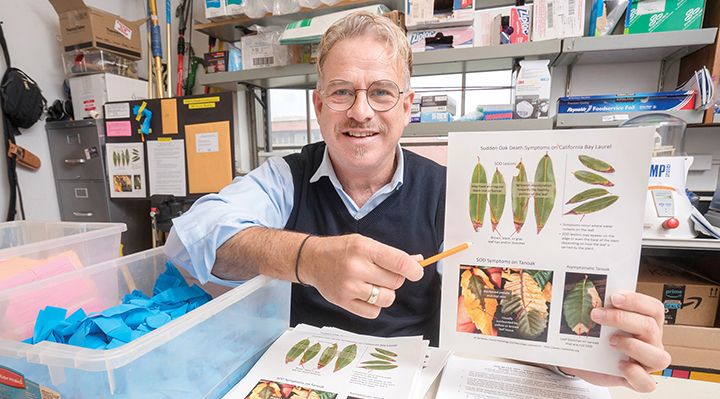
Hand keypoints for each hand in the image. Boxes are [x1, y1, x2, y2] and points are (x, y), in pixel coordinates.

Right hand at [298, 234, 422, 318]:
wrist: (312, 259)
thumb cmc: (341, 250)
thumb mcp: (366, 243)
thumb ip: (391, 255)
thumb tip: (417, 263)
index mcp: (364, 249)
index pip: (399, 262)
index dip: (414, 270)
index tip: (417, 272)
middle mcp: (356, 268)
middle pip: (396, 282)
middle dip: (395, 278)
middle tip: (383, 273)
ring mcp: (349, 287)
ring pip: (387, 298)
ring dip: (386, 293)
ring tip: (374, 284)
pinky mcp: (344, 302)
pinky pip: (374, 312)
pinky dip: (375, 306)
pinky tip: (366, 294)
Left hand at [560, 292, 670, 392]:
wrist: (584, 361)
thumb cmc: (597, 338)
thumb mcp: (598, 321)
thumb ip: (598, 307)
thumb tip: (580, 295)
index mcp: (647, 322)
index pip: (654, 308)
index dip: (636, 301)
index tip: (613, 297)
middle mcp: (652, 342)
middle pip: (650, 327)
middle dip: (622, 318)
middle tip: (596, 315)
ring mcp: (648, 362)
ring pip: (659, 357)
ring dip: (632, 346)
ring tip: (610, 341)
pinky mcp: (638, 381)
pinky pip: (647, 384)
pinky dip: (634, 374)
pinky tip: (618, 365)